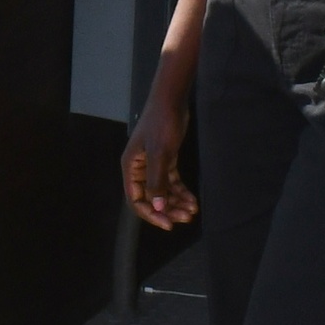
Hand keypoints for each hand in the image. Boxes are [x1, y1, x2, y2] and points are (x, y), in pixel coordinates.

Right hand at [122, 83, 198, 230]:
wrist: (171, 100)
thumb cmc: (162, 124)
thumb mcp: (160, 153)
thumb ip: (157, 181)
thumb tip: (157, 206)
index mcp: (131, 168)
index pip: (136, 199)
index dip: (151, 214)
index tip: (168, 224)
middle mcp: (140, 169)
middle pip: (151, 198)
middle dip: (168, 209)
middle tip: (185, 218)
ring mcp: (153, 165)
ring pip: (163, 191)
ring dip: (176, 203)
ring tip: (192, 210)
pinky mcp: (166, 160)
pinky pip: (172, 182)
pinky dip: (181, 192)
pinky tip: (193, 199)